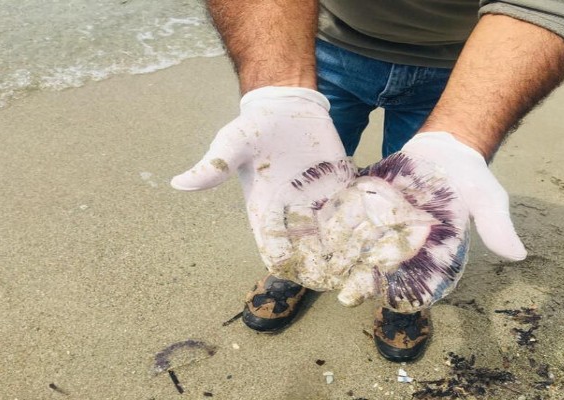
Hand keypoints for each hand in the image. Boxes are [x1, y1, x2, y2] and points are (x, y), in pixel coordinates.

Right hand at [171, 87, 355, 287]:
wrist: (284, 105)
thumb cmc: (256, 126)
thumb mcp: (234, 143)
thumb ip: (215, 165)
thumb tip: (178, 182)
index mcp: (265, 211)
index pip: (277, 250)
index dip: (293, 266)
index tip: (312, 276)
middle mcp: (294, 213)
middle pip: (310, 250)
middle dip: (328, 266)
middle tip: (350, 279)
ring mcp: (318, 202)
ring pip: (336, 236)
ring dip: (351, 250)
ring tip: (373, 264)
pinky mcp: (339, 187)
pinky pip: (354, 212)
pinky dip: (366, 224)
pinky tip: (385, 235)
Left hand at [334, 131, 526, 311]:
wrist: (448, 146)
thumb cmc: (471, 178)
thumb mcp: (487, 199)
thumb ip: (495, 225)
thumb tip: (518, 254)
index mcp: (430, 248)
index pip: (414, 274)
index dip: (399, 286)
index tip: (381, 295)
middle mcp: (405, 239)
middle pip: (381, 263)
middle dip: (363, 276)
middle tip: (344, 289)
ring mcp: (385, 220)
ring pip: (361, 241)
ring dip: (343, 253)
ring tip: (323, 265)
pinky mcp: (370, 200)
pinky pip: (352, 212)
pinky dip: (336, 220)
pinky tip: (317, 229)